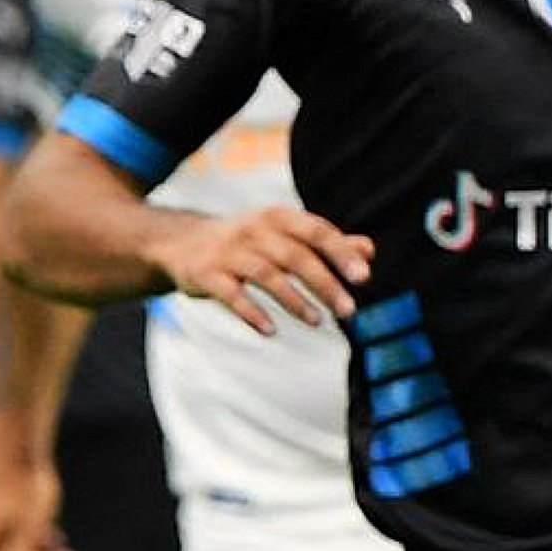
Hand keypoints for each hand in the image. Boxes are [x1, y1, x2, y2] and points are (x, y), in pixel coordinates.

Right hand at [156, 206, 372, 335]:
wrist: (182, 242)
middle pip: (295, 256)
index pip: (316, 232)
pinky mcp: (206, 274)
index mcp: (279, 218)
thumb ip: (327, 243)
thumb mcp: (285, 236)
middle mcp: (254, 230)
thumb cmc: (248, 242)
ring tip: (317, 322)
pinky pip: (231, 294)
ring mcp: (228, 252)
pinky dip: (251, 312)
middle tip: (349, 310)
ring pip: (266, 275)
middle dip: (325, 283)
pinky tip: (271, 331)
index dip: (341, 253)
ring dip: (294, 300)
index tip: (364, 277)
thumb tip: (369, 250)